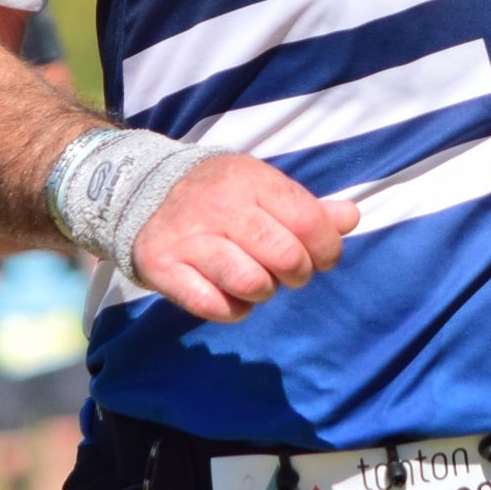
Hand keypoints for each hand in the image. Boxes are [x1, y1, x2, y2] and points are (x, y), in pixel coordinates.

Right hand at [129, 154, 363, 322]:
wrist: (139, 191)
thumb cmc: (217, 196)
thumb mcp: (261, 188)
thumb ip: (308, 207)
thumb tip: (351, 217)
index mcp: (250, 180)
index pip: (309, 220)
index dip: (327, 248)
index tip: (322, 257)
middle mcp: (220, 205)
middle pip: (286, 256)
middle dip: (297, 274)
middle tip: (287, 272)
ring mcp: (189, 236)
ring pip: (251, 283)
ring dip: (263, 292)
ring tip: (255, 281)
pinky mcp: (162, 265)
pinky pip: (212, 305)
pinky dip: (231, 310)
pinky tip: (229, 296)